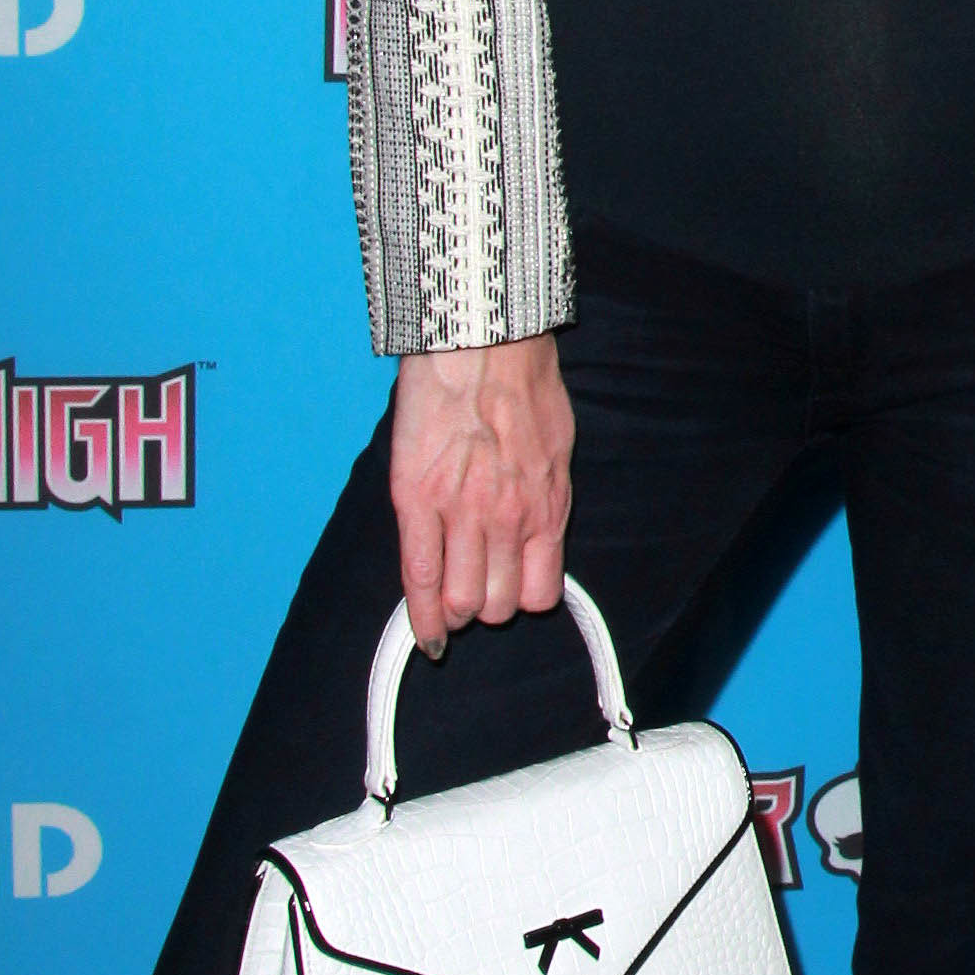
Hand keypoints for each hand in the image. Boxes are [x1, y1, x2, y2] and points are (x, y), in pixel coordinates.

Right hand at [388, 338, 573, 649]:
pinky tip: (424, 632)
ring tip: (448, 600)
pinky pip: (419, 575)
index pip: (538, 594)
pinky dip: (421, 613)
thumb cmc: (524, 385)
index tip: (506, 596)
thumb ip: (545, 497)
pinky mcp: (417, 500)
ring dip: (455, 609)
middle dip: (484, 606)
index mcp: (547, 507)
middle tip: (472, 587)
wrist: (486, 342)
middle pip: (496, 605)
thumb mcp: (557, 450)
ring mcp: (461, 513)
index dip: (519, 602)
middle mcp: (508, 520)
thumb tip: (534, 532)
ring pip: (461, 599)